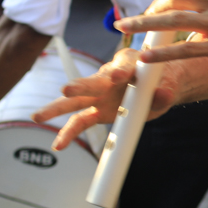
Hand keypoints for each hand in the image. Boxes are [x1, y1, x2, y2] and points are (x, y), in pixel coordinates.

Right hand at [32, 48, 179, 150]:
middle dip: (81, 86)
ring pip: (77, 101)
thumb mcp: (170, 85)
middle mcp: (109, 76)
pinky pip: (81, 121)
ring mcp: (100, 94)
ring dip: (58, 108)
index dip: (119, 71)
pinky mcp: (97, 110)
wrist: (159, 86)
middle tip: (67, 89)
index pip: (122, 66)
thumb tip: (163, 94)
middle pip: (93, 81)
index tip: (116, 76)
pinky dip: (69, 132)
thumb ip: (165, 91)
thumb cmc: (162, 81)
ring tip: (38, 116)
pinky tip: (58, 144)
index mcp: (128, 63)